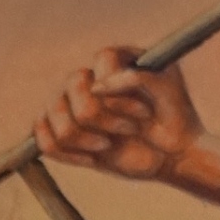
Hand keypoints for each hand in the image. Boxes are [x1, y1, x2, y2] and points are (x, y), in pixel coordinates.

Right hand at [33, 45, 200, 182]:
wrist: (174, 152)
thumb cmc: (174, 117)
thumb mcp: (167, 89)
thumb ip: (136, 77)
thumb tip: (96, 87)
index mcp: (114, 60)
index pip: (101, 62)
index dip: (119, 92)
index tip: (145, 114)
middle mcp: (88, 79)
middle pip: (72, 86)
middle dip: (102, 116)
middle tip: (132, 130)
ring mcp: (73, 105)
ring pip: (53, 115)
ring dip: (83, 137)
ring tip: (108, 145)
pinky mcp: (67, 133)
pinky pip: (44, 141)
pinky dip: (66, 154)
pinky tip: (92, 159)